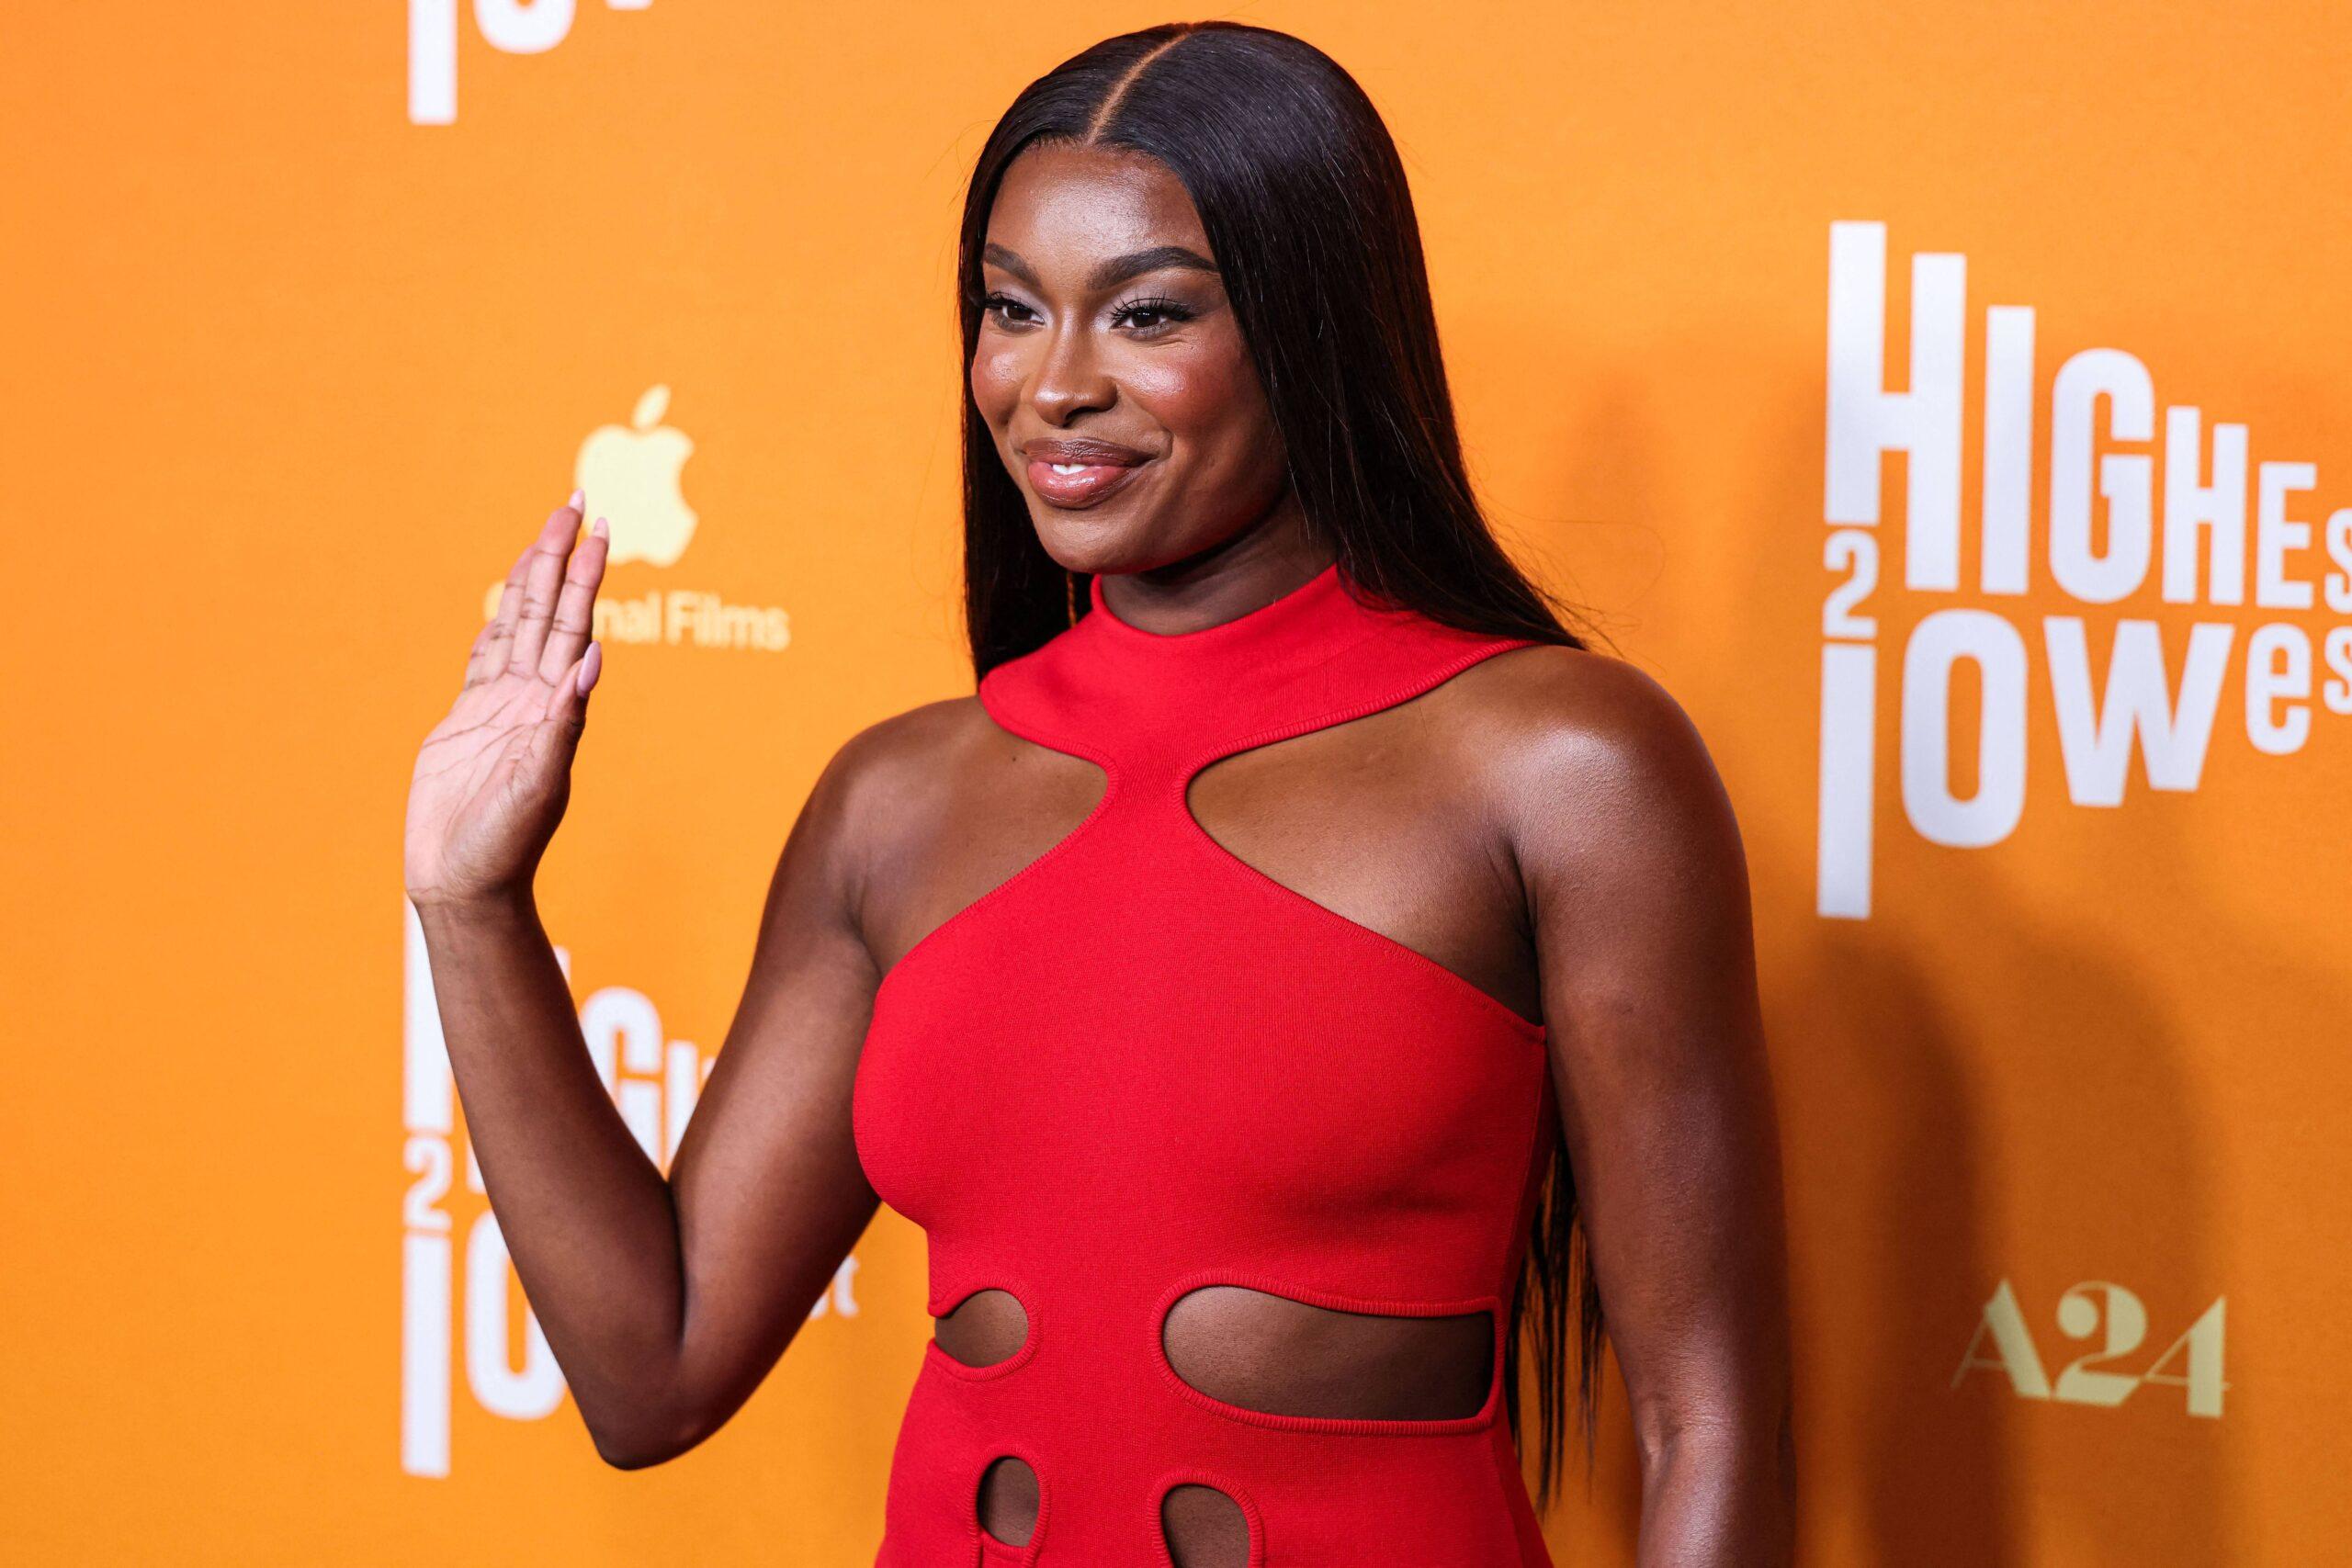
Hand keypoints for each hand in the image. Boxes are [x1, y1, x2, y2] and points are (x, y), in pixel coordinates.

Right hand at [405, 493, 609, 909]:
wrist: (465, 883)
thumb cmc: (506, 844)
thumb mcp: (540, 784)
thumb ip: (563, 724)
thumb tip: (592, 660)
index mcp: (555, 706)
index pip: (573, 623)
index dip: (585, 575)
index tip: (599, 528)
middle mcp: (532, 699)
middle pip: (546, 610)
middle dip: (560, 557)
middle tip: (575, 502)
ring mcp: (499, 708)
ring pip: (515, 626)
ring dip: (530, 581)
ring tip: (546, 537)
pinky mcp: (465, 724)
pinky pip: (483, 661)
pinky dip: (494, 628)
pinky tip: (502, 605)